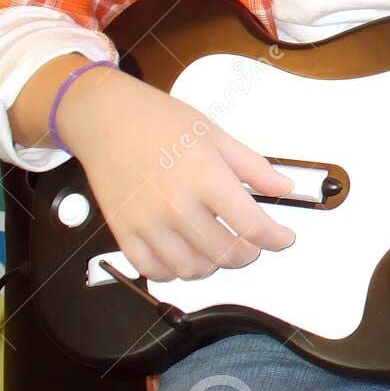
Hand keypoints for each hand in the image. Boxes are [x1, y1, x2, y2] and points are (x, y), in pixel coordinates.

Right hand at [57, 66, 297, 282]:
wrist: (107, 118)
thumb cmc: (158, 121)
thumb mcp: (216, 135)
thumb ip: (253, 167)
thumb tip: (283, 186)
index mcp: (205, 177)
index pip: (252, 226)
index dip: (276, 239)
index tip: (282, 238)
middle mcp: (176, 205)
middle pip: (225, 253)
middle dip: (249, 254)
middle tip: (252, 243)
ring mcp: (147, 223)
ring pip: (192, 269)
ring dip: (213, 265)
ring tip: (219, 248)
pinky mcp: (123, 233)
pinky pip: (154, 271)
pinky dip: (174, 272)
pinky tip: (184, 256)